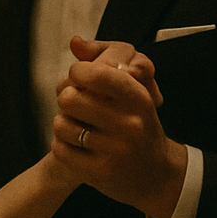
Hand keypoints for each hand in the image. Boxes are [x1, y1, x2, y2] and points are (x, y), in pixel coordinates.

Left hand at [52, 37, 186, 217]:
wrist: (157, 175)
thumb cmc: (140, 126)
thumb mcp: (135, 94)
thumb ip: (106, 64)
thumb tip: (74, 41)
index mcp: (138, 99)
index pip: (98, 73)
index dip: (79, 72)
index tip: (78, 77)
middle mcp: (129, 124)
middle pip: (70, 97)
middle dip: (66, 98)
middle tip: (74, 103)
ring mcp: (114, 151)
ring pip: (61, 123)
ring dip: (62, 123)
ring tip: (75, 126)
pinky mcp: (99, 173)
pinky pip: (60, 149)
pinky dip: (61, 145)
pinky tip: (74, 145)